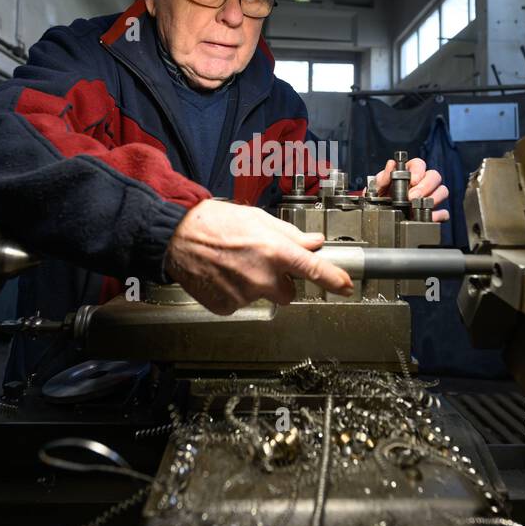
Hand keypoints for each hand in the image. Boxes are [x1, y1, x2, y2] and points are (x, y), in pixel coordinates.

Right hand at [163, 200, 353, 313]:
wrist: (177, 236)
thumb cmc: (215, 222)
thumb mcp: (258, 219)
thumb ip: (289, 234)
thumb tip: (313, 243)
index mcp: (275, 251)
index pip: (314, 270)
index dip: (334, 280)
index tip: (347, 286)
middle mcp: (262, 276)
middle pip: (287, 292)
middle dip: (279, 281)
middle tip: (259, 262)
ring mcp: (244, 295)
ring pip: (261, 297)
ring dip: (254, 286)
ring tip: (234, 264)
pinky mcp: (227, 306)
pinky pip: (240, 304)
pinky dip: (234, 293)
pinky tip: (222, 275)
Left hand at [371, 157, 449, 221]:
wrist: (381, 219)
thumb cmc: (380, 200)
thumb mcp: (377, 189)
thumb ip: (383, 178)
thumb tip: (391, 164)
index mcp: (409, 172)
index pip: (419, 164)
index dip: (418, 171)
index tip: (412, 181)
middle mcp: (422, 182)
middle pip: (435, 176)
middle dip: (425, 186)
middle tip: (412, 198)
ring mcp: (430, 197)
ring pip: (442, 191)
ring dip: (433, 199)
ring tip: (418, 207)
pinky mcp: (434, 213)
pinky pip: (444, 212)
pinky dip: (438, 215)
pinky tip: (427, 218)